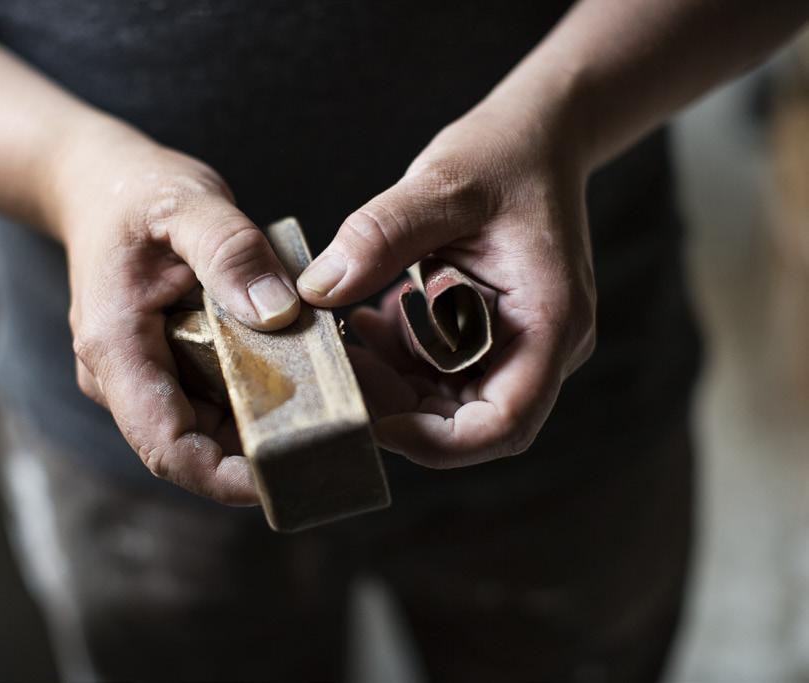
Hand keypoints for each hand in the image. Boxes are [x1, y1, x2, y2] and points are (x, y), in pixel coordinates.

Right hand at [52, 117, 299, 503]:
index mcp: (115, 348)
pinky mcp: (168, 368)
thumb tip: (278, 313)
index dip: (226, 479)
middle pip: (197, 447)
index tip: (290, 477)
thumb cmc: (139, 192)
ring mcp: (145, 378)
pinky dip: (260, 396)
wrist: (101, 185)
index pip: (167, 447)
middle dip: (264, 452)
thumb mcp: (188, 205)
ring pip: (211, 429)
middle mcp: (123, 378)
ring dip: (268, 425)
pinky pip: (217, 399)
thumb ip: (230, 252)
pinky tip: (305, 376)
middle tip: (339, 431)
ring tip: (335, 403)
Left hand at [300, 101, 595, 467]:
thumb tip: (317, 291)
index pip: (503, 424)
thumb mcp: (441, 184)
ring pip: (447, 400)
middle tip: (341, 366)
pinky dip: (399, 357)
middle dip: (398, 405)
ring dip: (392, 381)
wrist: (536, 137)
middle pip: (468, 421)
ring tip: (346, 334)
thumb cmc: (504, 154)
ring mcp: (517, 344)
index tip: (372, 420)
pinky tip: (366, 320)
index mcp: (549, 320)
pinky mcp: (490, 334)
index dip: (435, 441)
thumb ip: (381, 236)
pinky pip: (441, 370)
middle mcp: (541, 345)